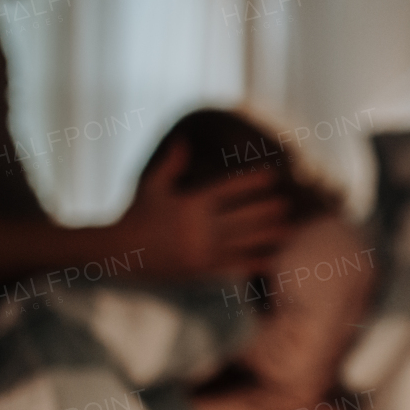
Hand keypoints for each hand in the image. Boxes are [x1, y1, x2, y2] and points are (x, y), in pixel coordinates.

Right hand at [116, 141, 291, 277]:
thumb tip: (184, 140)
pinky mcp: (201, 269)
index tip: (271, 176)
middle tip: (287, 203)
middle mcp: (199, 226)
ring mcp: (201, 249)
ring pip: (242, 241)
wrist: (121, 253)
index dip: (251, 182)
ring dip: (267, 235)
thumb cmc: (138, 216)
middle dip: (266, 210)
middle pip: (241, 216)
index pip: (227, 189)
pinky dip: (254, 262)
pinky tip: (272, 259)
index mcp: (191, 203)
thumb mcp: (152, 187)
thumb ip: (171, 165)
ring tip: (289, 229)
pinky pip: (233, 265)